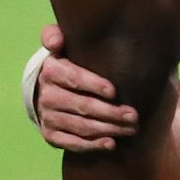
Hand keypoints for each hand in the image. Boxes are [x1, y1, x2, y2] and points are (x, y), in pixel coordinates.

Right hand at [27, 24, 141, 152]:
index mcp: (50, 70)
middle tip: (133, 115)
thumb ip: (56, 34)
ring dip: (107, 129)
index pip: (73, 78)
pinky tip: (111, 143)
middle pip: (82, 106)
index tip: (115, 91)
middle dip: (110, 112)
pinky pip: (72, 143)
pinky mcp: (51, 135)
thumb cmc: (69, 62)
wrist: (50, 88)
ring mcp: (48, 117)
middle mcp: (46, 95)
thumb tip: (54, 42)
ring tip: (130, 129)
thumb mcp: (62, 45)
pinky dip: (92, 145)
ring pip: (81, 126)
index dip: (94, 85)